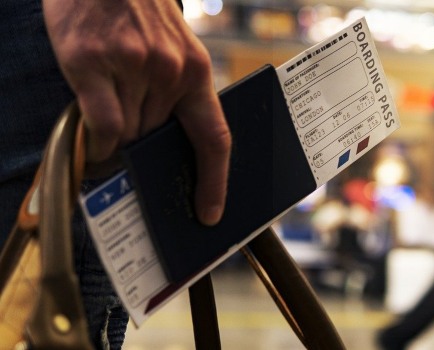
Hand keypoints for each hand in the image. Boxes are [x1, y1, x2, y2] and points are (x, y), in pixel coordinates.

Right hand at [43, 0, 230, 225]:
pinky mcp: (91, 63)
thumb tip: (162, 147)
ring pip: (126, 136)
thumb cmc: (139, 13)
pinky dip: (96, 141)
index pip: (214, 137)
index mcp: (196, 71)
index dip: (215, 181)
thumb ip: (175, 93)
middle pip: (156, 141)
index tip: (210, 212)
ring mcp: (131, 67)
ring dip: (116, 141)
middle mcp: (168, 72)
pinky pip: (100, 125)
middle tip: (130, 143)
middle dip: (142, 147)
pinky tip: (94, 139)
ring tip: (107, 119)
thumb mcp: (174, 49)